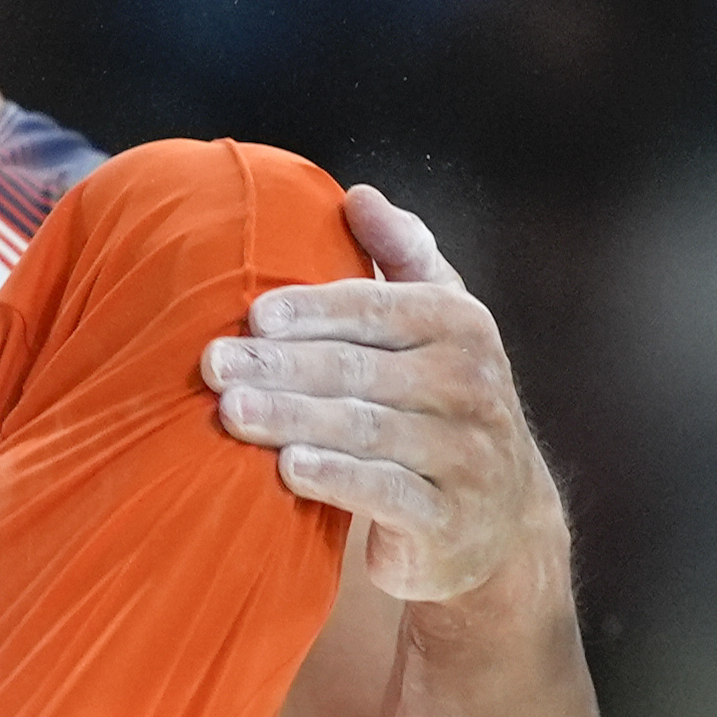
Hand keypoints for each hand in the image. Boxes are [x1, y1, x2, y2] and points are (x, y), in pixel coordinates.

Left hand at [204, 185, 555, 607]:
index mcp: (462, 325)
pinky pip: (386, 493)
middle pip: (361, 368)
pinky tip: (288, 468)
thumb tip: (359, 196)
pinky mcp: (448, 518)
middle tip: (216, 365)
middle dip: (283, 365)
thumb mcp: (442, 322)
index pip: (377, 307)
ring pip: (367, 428)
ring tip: (233, 412)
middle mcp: (471, 385)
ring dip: (295, 418)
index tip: (252, 315)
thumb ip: (404, 255)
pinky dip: (337, 479)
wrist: (500, 520)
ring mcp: (464, 455)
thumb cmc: (445, 403)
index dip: (313, 310)